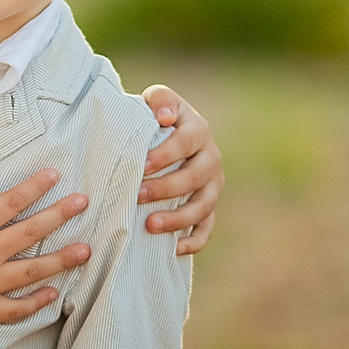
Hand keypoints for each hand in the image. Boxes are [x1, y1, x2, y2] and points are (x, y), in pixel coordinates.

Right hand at [0, 158, 91, 325]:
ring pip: (32, 271)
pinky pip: (14, 309)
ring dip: (61, 260)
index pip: (13, 201)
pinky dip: (35, 303)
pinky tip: (53, 294)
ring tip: (85, 251)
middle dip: (61, 215)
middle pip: (31, 232)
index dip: (36, 185)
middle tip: (84, 203)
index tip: (55, 174)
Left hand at [137, 84, 221, 256]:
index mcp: (199, 130)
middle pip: (194, 177)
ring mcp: (212, 185)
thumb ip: (160, 100)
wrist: (163, 134)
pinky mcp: (208, 206)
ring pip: (203, 205)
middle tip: (137, 195)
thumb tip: (165, 117)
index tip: (141, 164)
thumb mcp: (157, 100)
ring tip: (150, 225)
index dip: (165, 154)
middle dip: (166, 188)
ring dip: (178, 218)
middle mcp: (211, 158)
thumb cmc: (154, 117)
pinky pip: (208, 227)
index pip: (186, 143)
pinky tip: (175, 249)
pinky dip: (195, 240)